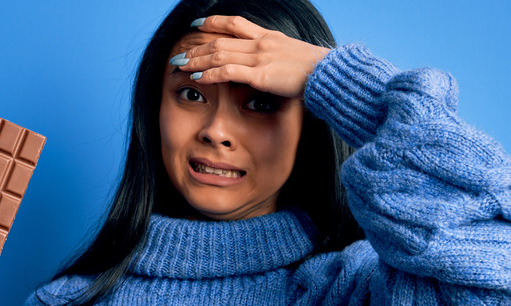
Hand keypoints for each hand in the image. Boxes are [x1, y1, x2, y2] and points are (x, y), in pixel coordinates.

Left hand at [177, 15, 330, 97]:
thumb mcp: (295, 57)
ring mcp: (260, 58)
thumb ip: (278, 58)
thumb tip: (268, 68)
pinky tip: (198, 77)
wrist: (331, 75)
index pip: (236, 23)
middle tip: (180, 53)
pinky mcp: (261, 75)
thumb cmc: (318, 72)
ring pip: (220, 54)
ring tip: (180, 65)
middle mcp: (262, 43)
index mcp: (269, 37)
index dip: (214, 23)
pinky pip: (228, 72)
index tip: (197, 25)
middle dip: (197, 47)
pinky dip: (211, 74)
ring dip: (198, 60)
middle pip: (221, 40)